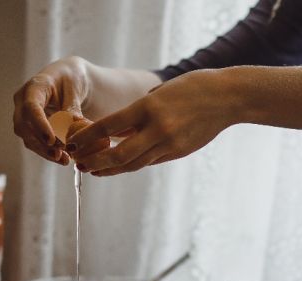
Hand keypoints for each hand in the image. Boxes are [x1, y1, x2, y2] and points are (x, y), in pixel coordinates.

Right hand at [13, 56, 90, 164]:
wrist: (67, 79)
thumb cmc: (71, 79)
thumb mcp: (75, 89)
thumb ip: (72, 108)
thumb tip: (74, 126)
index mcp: (34, 87)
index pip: (31, 107)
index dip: (39, 125)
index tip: (52, 140)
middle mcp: (23, 101)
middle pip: (24, 126)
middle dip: (42, 143)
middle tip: (62, 154)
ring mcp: (24, 115)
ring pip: (27, 137)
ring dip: (44, 151)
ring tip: (64, 160)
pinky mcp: (30, 127)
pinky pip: (34, 142)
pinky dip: (47, 152)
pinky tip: (62, 159)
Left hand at [67, 69, 234, 175]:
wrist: (227, 98)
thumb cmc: (193, 88)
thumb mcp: (160, 93)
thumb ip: (139, 112)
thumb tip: (118, 131)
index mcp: (148, 107)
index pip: (108, 127)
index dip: (87, 138)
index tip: (73, 143)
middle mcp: (157, 128)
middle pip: (118, 154)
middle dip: (96, 162)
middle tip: (79, 165)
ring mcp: (170, 143)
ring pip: (134, 164)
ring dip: (111, 169)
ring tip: (94, 170)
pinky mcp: (178, 152)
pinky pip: (150, 161)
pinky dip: (132, 164)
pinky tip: (119, 166)